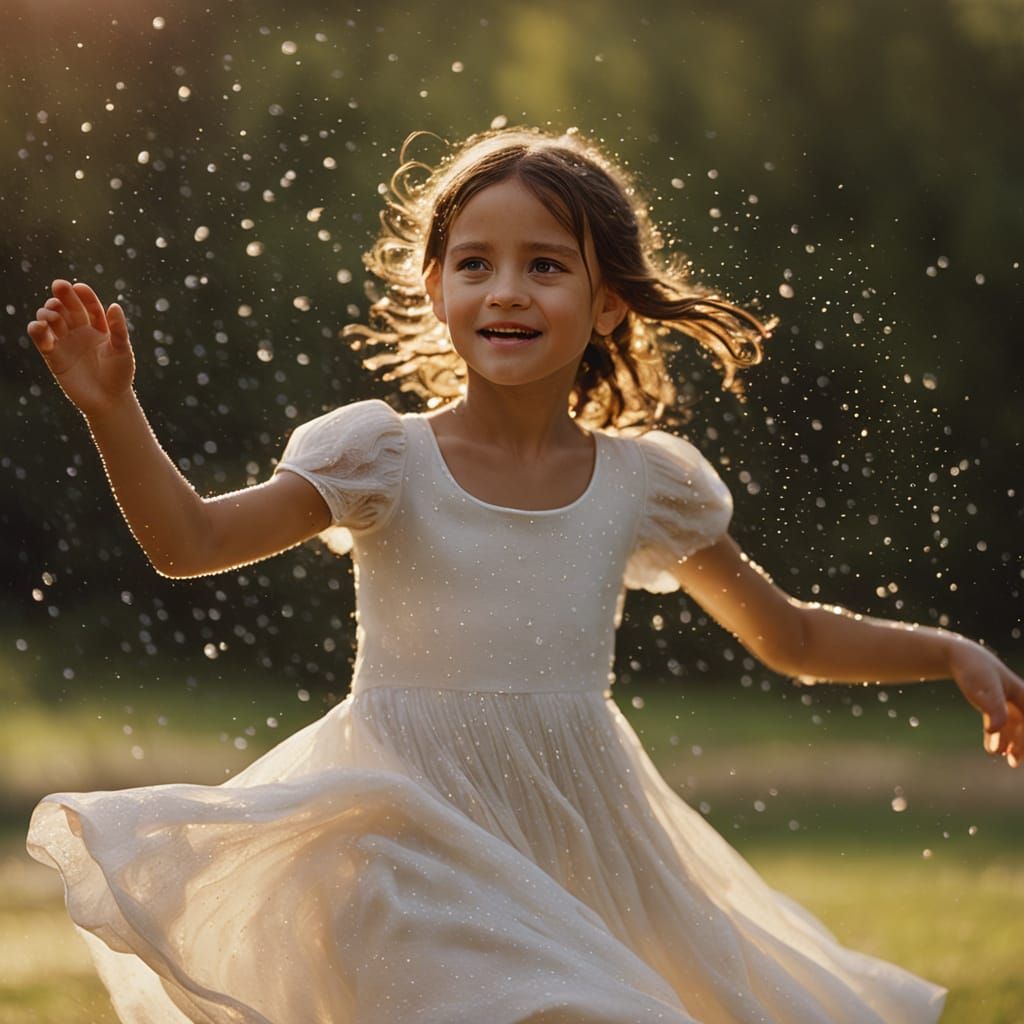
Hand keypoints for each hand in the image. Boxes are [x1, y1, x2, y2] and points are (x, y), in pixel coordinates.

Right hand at [27, 280, 134, 418]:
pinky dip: (37, 330)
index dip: (84, 296)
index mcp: (99, 328)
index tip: (78, 287)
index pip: (89, 306)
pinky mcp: (54, 356)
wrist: (108, 401)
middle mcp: (80, 332)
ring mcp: (66, 343)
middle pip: (68, 308)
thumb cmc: (120, 375)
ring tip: (53, 315)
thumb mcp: (122, 350)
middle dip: (62, 296)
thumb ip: (118, 329)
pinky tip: (39, 325)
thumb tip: (114, 305)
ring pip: (51, 320)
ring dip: (49, 312)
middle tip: (59, 287)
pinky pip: (41, 339)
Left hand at [949, 639, 1023, 766]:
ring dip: (1010, 743)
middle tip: (1013, 762)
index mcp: (1023, 695)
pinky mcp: (994, 704)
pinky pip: (1001, 725)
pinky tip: (991, 749)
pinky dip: (998, 737)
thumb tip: (995, 729)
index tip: (1019, 753)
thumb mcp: (984, 689)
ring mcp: (1007, 702)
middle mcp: (1018, 699)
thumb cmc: (975, 670)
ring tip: (1002, 757)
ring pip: (1013, 727)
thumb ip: (993, 708)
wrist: (960, 657)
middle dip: (1021, 744)